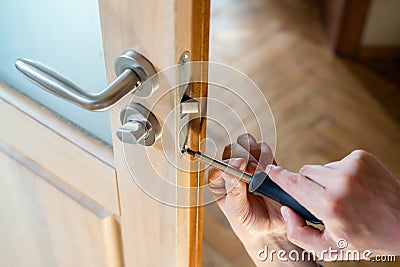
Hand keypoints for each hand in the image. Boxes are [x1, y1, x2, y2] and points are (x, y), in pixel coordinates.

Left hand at [208, 134, 315, 265]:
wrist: (272, 230)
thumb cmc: (248, 223)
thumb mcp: (237, 211)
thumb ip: (234, 191)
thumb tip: (232, 171)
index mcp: (219, 182)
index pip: (217, 165)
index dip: (227, 163)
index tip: (239, 166)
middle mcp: (232, 170)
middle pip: (231, 149)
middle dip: (242, 156)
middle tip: (251, 170)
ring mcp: (249, 165)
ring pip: (246, 143)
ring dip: (254, 154)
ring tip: (259, 172)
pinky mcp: (265, 164)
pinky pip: (263, 149)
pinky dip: (266, 156)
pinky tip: (268, 172)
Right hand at [268, 150, 399, 257]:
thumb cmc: (368, 238)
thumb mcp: (331, 248)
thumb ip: (299, 233)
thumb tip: (286, 209)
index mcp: (330, 205)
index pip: (293, 183)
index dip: (278, 177)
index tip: (269, 171)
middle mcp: (340, 182)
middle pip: (304, 173)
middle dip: (307, 185)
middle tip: (320, 200)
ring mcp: (352, 167)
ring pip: (320, 167)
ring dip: (324, 179)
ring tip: (344, 196)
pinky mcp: (361, 157)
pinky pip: (337, 162)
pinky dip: (340, 174)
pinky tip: (355, 188)